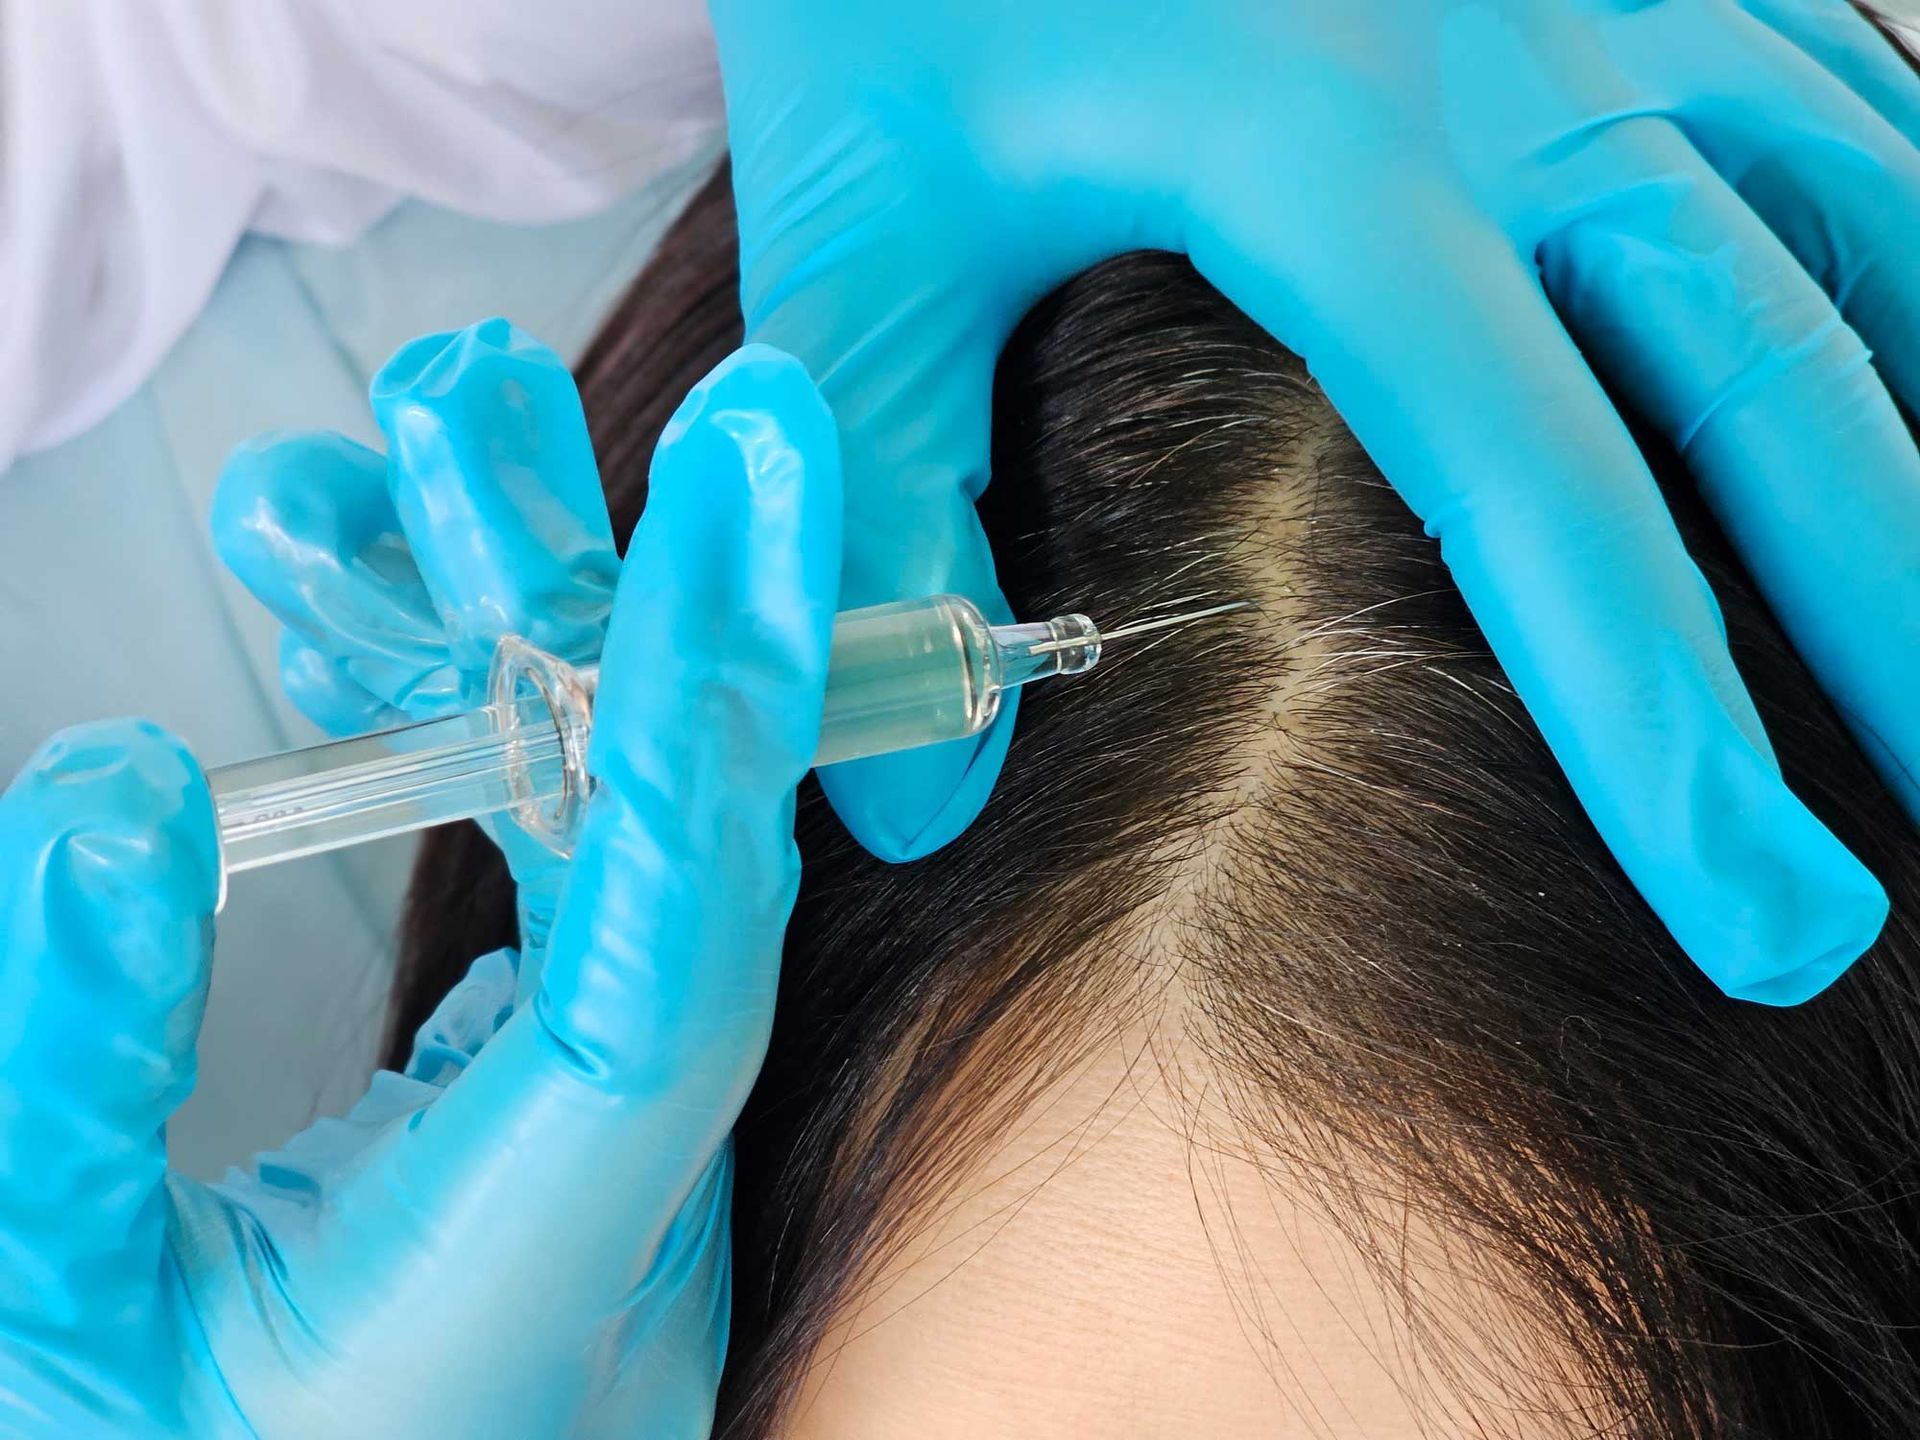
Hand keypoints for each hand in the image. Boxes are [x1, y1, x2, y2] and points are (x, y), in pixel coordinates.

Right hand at [0, 344, 840, 1437]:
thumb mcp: (32, 1308)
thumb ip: (68, 1063)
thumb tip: (126, 792)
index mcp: (523, 1284)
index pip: (667, 988)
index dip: (707, 731)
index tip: (746, 491)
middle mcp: (613, 1209)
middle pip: (675, 876)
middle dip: (624, 605)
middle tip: (564, 390)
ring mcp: (595, 1157)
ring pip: (613, 850)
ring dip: (530, 635)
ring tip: (436, 437)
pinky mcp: (545, 1113)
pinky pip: (565, 894)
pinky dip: (488, 741)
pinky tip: (398, 618)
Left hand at [711, 0, 1919, 1002]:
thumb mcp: (849, 236)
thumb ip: (872, 505)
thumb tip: (912, 797)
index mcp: (1327, 158)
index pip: (1537, 490)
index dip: (1665, 728)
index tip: (1763, 921)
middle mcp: (1514, 60)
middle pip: (1775, 375)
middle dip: (1893, 625)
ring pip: (1864, 222)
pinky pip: (1848, 92)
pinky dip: (1914, 250)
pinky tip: (1917, 377)